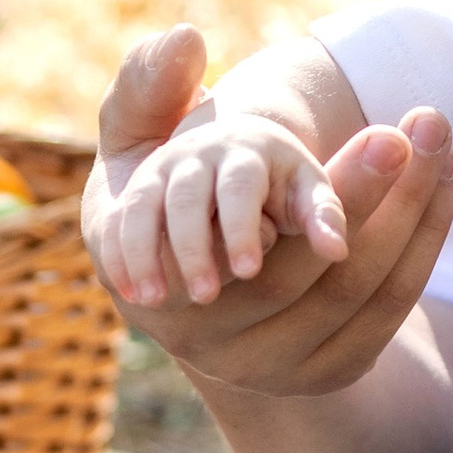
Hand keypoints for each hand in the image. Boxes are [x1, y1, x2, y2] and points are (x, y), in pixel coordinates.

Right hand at [82, 26, 452, 401]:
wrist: (186, 302)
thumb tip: (185, 36)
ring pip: (370, 292)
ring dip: (417, 216)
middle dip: (387, 196)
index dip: (338, 192)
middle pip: (332, 276)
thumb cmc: (155, 203)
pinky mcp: (331, 371)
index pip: (273, 247)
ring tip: (443, 146)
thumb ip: (144, 93)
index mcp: (184, 293)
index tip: (390, 135)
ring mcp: (284, 367)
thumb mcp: (130, 155)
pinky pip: (393, 307)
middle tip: (425, 128)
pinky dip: (424, 243)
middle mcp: (233, 345)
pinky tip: (443, 185)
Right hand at [93, 93, 346, 305]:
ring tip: (153, 301)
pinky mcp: (135, 197)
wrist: (235, 152)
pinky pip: (115, 223)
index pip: (238, 188)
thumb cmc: (283, 183)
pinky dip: (118, 256)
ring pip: (141, 209)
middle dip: (193, 249)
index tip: (249, 271)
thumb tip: (337, 250)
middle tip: (205, 298)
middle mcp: (196, 157)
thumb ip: (323, 213)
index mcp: (246, 151)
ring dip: (144, 255)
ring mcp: (159, 175)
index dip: (240, 229)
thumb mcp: (308, 189)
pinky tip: (132, 294)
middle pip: (185, 199)